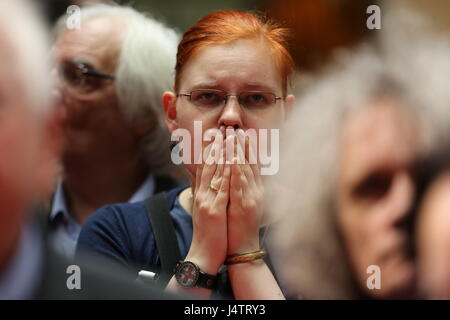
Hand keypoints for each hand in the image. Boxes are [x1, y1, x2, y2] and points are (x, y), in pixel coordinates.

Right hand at [185, 136, 230, 273]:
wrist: (203, 255)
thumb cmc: (208, 233)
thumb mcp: (205, 210)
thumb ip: (205, 193)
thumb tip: (207, 181)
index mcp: (200, 194)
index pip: (204, 167)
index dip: (209, 149)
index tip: (215, 134)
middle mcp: (202, 194)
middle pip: (208, 165)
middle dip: (215, 146)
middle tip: (222, 129)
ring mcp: (207, 201)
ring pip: (215, 172)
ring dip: (222, 153)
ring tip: (227, 137)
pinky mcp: (214, 210)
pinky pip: (221, 188)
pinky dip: (226, 173)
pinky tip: (232, 161)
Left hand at [227, 129, 263, 254]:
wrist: (242, 249)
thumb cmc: (240, 227)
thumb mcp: (244, 204)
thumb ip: (243, 189)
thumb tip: (238, 175)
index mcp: (256, 190)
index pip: (253, 165)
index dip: (248, 148)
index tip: (242, 133)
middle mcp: (256, 191)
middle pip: (250, 164)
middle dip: (242, 145)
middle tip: (236, 129)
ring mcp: (250, 198)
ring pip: (245, 171)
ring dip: (238, 153)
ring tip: (233, 137)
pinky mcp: (243, 206)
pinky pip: (239, 186)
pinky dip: (236, 172)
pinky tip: (232, 160)